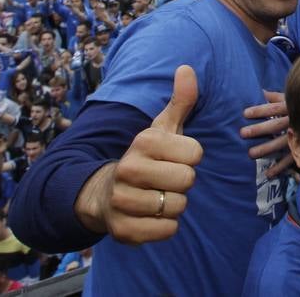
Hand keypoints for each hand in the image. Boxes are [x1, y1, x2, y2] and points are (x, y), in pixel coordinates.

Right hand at [74, 64, 202, 243]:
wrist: (104, 193)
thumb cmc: (146, 157)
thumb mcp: (162, 128)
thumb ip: (180, 100)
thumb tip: (187, 68)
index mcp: (143, 141)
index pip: (195, 154)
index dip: (190, 157)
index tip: (173, 157)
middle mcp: (129, 169)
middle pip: (188, 180)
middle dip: (183, 182)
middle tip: (165, 179)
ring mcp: (123, 201)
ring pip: (178, 207)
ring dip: (174, 205)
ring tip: (156, 196)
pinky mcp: (123, 230)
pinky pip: (168, 230)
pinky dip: (166, 226)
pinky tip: (151, 215)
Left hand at [240, 90, 292, 173]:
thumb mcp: (293, 99)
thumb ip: (277, 96)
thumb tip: (261, 91)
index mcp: (292, 108)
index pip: (274, 109)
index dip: (260, 110)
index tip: (245, 114)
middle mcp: (295, 121)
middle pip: (275, 126)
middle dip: (259, 129)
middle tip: (243, 133)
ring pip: (281, 143)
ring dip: (266, 149)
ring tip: (250, 154)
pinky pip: (291, 159)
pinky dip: (280, 167)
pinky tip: (269, 174)